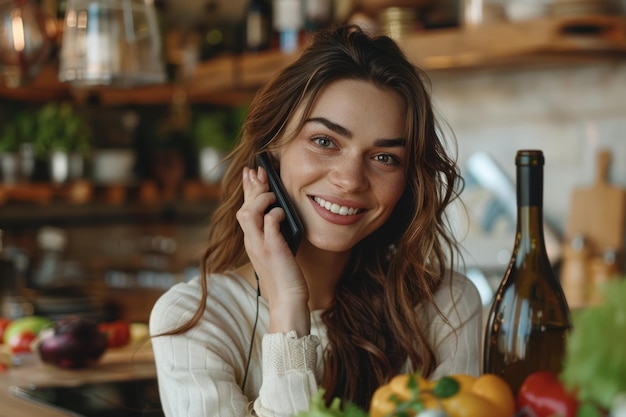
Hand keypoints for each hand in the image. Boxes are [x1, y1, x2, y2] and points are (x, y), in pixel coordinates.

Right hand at [236, 166, 309, 335]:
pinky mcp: (273, 250)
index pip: (245, 210)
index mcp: (252, 242)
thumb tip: (279, 214)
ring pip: (249, 213)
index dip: (247, 191)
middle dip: (251, 187)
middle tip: (257, 170)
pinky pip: (269, 224)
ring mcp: (260, 246)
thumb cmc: (286, 277)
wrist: (288, 301)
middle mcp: (252, 242)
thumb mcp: (276, 251)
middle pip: (244, 208)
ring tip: (271, 193)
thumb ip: (274, 235)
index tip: (251, 175)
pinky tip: (281, 212)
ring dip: (260, 199)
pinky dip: (274, 214)